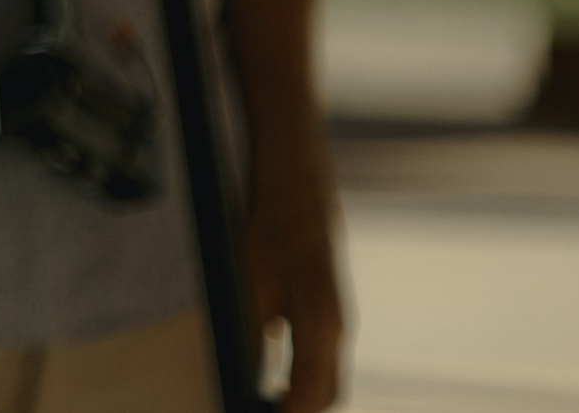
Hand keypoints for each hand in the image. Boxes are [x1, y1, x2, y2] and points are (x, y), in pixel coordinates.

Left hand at [247, 164, 344, 411]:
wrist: (295, 188)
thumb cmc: (267, 233)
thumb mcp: (249, 290)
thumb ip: (250, 341)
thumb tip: (241, 381)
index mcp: (319, 329)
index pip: (309, 398)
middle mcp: (336, 329)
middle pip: (325, 395)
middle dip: (297, 411)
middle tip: (258, 408)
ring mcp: (337, 318)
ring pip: (326, 377)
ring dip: (301, 396)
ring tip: (265, 402)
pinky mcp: (330, 307)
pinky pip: (322, 356)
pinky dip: (303, 375)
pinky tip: (275, 375)